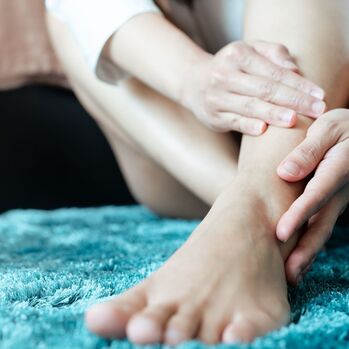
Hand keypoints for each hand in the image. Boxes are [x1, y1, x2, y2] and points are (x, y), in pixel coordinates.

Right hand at [181, 40, 325, 134]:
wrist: (192, 82)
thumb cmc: (229, 67)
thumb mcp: (249, 50)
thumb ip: (273, 53)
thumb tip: (294, 70)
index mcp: (237, 55)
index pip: (273, 71)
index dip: (297, 84)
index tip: (318, 94)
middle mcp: (225, 75)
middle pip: (264, 89)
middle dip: (293, 100)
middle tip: (316, 110)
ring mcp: (217, 97)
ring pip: (249, 106)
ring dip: (273, 113)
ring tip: (294, 119)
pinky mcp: (213, 116)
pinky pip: (233, 121)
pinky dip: (247, 126)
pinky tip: (263, 130)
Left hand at [276, 108, 348, 284]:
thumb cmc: (339, 126)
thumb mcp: (325, 127)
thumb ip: (307, 150)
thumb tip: (284, 173)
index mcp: (338, 168)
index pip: (316, 195)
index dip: (299, 214)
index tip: (280, 233)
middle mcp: (340, 190)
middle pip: (322, 223)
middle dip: (305, 249)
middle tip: (288, 273)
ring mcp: (339, 199)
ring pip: (323, 229)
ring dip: (308, 252)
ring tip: (291, 275)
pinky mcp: (334, 203)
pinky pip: (323, 225)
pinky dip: (310, 242)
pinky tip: (298, 258)